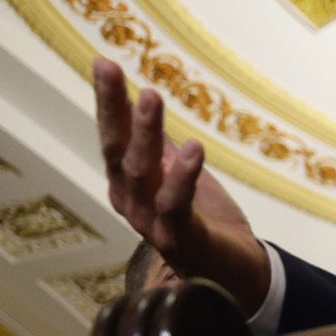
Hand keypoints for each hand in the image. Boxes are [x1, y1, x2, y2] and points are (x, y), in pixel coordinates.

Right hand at [94, 57, 269, 315]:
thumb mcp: (178, 173)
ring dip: (146, 133)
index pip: (113, 136)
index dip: (109, 102)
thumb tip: (144, 106)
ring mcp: (149, 221)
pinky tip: (194, 150)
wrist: (231, 272)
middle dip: (112, 107)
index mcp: (128, 182)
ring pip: (141, 172)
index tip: (104, 63)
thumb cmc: (202, 220)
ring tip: (151, 96)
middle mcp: (130, 200)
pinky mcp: (178, 239)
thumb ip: (161, 146)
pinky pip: (176, 204)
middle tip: (109, 68)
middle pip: (116, 148)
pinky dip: (183, 176)